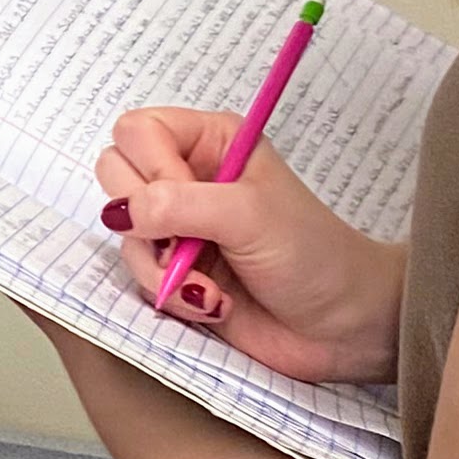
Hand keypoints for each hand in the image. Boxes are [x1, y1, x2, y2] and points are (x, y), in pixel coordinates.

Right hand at [93, 107, 406, 383]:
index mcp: (211, 142)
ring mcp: (179, 227)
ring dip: (162, 270)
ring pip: (123, 236)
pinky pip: (138, 278)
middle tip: (189, 242)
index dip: (150, 168)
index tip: (187, 204)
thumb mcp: (249, 215)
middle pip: (117, 178)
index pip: (138, 132)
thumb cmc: (313, 256)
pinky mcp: (176, 272)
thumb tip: (120, 212)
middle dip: (147, 223)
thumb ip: (179, 205)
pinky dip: (171, 296)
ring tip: (210, 288)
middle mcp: (189, 178)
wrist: (341, 327)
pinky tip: (212, 304)